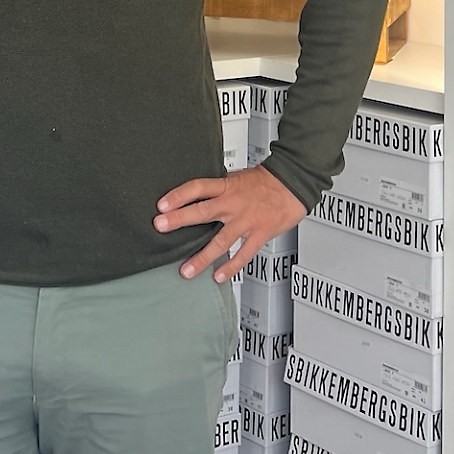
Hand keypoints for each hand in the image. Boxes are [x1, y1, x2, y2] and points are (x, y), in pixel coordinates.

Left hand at [155, 166, 306, 280]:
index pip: (198, 188)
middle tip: (160, 227)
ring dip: (202, 257)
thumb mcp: (236, 178)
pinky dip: (231, 267)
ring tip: (186, 271)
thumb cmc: (264, 181)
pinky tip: (218, 276)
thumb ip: (217, 189)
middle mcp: (234, 203)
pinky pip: (243, 254)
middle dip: (180, 220)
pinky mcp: (259, 235)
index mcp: (226, 186)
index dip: (178, 195)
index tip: (161, 205)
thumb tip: (194, 195)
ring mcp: (246, 221)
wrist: (293, 184)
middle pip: (203, 211)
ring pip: (221, 241)